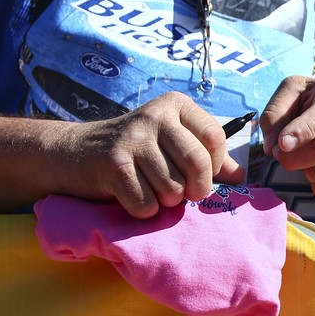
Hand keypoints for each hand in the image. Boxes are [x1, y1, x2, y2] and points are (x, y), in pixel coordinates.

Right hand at [57, 92, 241, 217]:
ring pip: (173, 188)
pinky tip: (133, 196)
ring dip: (167, 201)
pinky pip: (147, 204)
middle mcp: (154, 116)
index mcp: (176, 105)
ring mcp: (132, 138)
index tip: (202, 173)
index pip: (215, 138)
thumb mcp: (173, 143)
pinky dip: (145, 210)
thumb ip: (208, 157)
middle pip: (198, 163)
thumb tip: (240, 176)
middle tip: (186, 194)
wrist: (74, 152)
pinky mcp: (112, 164)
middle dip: (197, 189)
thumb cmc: (136, 151)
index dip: (215, 165)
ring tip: (153, 189)